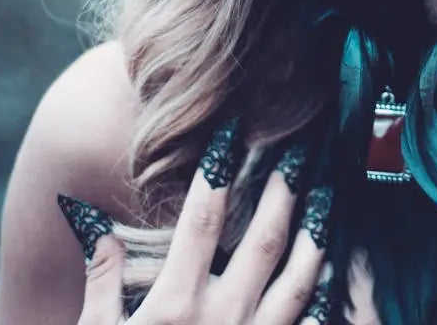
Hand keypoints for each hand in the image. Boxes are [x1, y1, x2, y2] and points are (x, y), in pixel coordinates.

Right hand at [58, 122, 334, 324]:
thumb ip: (98, 282)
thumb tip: (97, 224)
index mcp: (174, 306)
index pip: (203, 218)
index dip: (217, 168)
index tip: (229, 130)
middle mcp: (222, 320)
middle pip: (266, 237)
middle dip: (284, 187)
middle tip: (300, 147)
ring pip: (303, 277)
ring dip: (317, 232)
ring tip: (327, 195)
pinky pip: (311, 324)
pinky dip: (329, 294)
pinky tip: (339, 269)